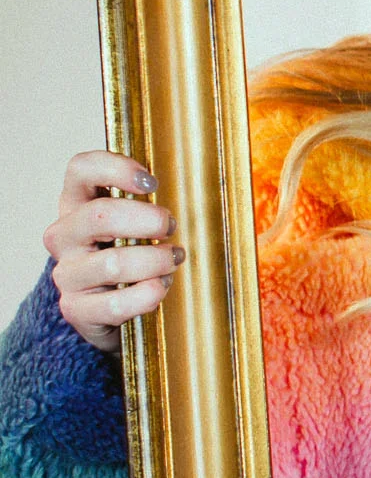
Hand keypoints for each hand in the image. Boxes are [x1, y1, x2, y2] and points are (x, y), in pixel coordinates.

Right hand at [42, 151, 181, 353]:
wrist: (113, 309)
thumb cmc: (131, 253)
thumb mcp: (136, 222)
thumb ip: (152, 202)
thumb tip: (198, 189)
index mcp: (78, 203)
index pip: (81, 169)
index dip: (116, 168)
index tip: (152, 183)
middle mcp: (65, 235)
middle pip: (100, 215)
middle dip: (149, 221)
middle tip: (172, 227)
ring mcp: (67, 273)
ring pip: (113, 263)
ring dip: (155, 261)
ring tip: (174, 260)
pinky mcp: (76, 309)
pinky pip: (115, 304)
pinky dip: (146, 295)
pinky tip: (160, 287)